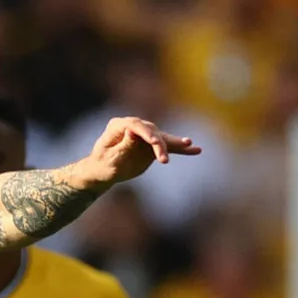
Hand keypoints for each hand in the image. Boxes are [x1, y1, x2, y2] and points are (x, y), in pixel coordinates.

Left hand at [77, 117, 199, 187]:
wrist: (102, 172)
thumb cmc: (101, 166)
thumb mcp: (109, 159)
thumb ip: (122, 146)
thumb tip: (132, 130)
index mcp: (118, 125)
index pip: (135, 126)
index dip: (146, 133)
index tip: (155, 142)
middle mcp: (133, 126)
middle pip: (151, 131)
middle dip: (160, 144)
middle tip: (164, 159)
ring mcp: (144, 134)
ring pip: (162, 137)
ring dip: (176, 143)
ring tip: (190, 144)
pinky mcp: (151, 144)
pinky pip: (167, 146)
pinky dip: (180, 149)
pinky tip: (195, 149)